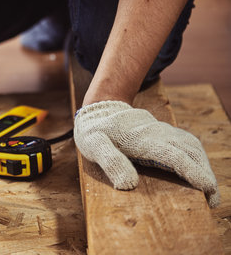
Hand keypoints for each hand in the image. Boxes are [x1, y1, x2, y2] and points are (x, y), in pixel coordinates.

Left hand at [74, 100, 219, 206]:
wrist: (99, 109)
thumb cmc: (94, 130)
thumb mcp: (94, 144)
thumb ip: (110, 161)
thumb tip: (128, 185)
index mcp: (141, 139)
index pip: (175, 156)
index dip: (193, 173)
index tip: (208, 190)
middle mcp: (157, 133)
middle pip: (191, 151)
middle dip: (206, 174)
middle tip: (213, 199)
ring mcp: (162, 131)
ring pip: (192, 146)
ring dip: (204, 165)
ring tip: (209, 189)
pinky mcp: (164, 133)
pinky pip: (187, 142)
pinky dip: (198, 157)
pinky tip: (199, 170)